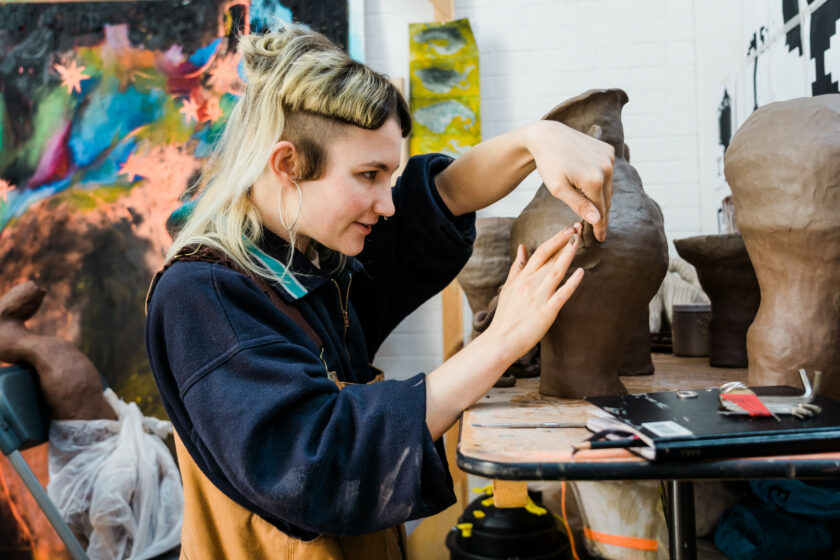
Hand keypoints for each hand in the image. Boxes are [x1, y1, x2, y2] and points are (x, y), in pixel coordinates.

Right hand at [484, 224, 583, 362]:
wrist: (501, 340)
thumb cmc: (506, 316)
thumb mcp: (509, 287)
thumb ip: (517, 267)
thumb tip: (523, 247)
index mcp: (523, 277)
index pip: (540, 252)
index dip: (555, 239)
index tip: (568, 228)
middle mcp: (531, 283)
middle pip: (549, 257)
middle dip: (564, 241)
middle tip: (578, 226)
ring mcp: (539, 297)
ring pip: (556, 271)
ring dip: (568, 254)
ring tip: (578, 240)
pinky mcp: (546, 311)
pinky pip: (561, 295)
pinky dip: (571, 283)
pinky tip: (581, 272)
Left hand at [527, 121, 614, 241]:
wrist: (547, 136)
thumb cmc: (548, 164)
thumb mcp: (559, 189)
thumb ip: (579, 205)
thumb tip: (598, 219)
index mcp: (594, 179)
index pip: (600, 210)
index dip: (600, 226)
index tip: (600, 239)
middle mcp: (606, 167)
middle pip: (606, 199)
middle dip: (602, 214)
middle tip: (600, 231)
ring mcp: (608, 157)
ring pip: (608, 186)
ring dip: (602, 197)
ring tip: (597, 213)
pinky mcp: (607, 150)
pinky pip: (607, 171)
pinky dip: (602, 181)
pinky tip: (594, 188)